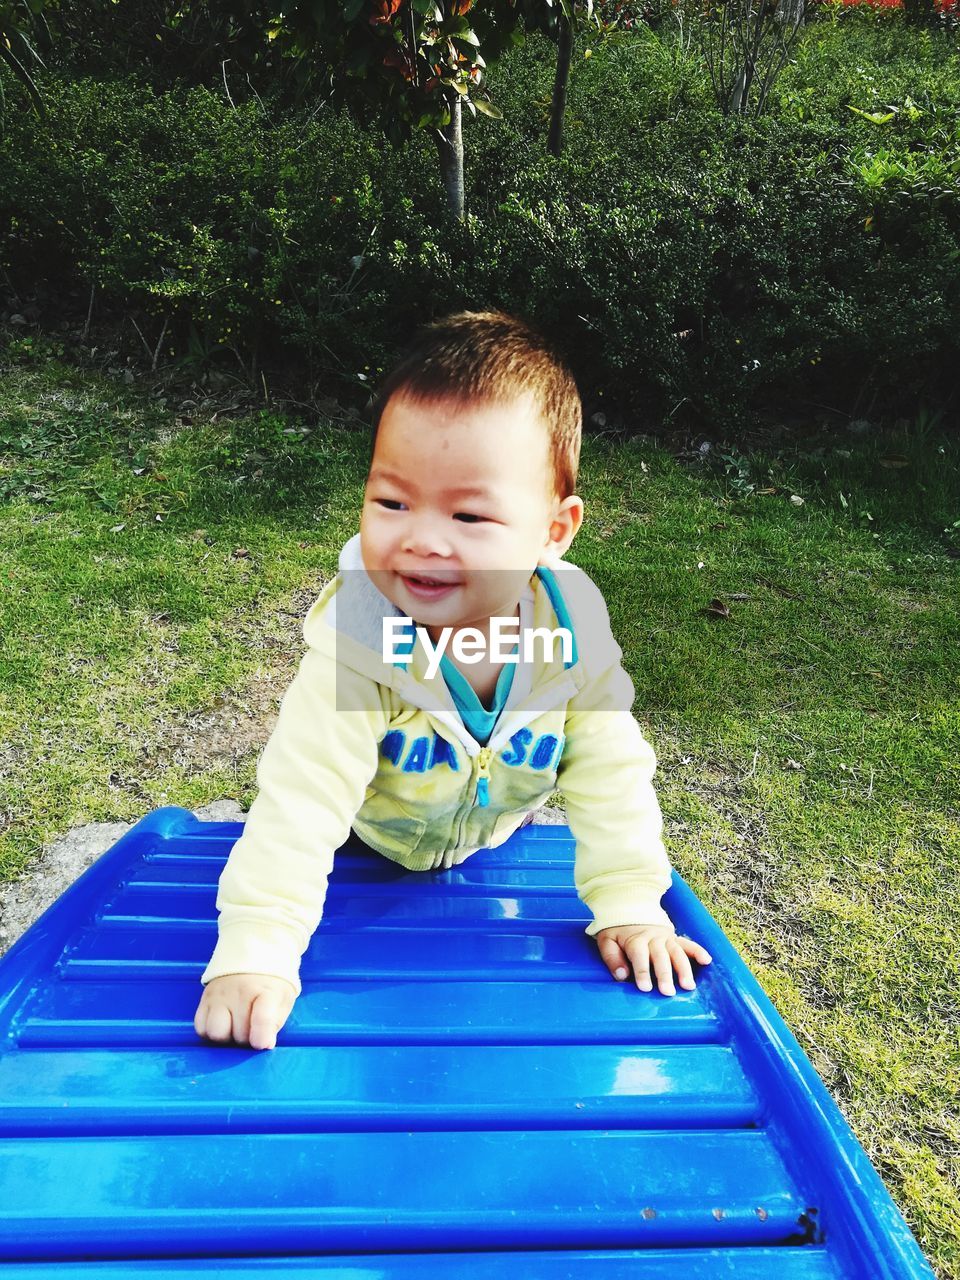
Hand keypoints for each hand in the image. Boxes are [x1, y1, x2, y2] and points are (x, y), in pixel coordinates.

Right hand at [193, 973, 296, 1049]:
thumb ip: (276, 1023)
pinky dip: (210, 1032)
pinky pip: (200, 1028)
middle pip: (239, 1034)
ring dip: (227, 1037)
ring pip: (216, 1033)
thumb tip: (265, 1044)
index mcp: (266, 991)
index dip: (262, 1038)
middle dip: (247, 1039)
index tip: (262, 1044)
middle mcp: (239, 992)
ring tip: (235, 1028)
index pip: (262, 1018)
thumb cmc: (269, 985)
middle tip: (252, 1028)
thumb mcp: (283, 1000)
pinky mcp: (204, 999)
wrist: (252, 955)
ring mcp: (219, 995)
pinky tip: (223, 1024)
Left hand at [595, 924, 711, 995]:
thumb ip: (612, 958)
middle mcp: (653, 938)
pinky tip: (707, 961)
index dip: (642, 972)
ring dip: (684, 969)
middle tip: (668, 992)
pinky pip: (688, 943)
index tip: (645, 988)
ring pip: (676, 952)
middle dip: (664, 974)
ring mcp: (666, 938)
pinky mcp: (674, 938)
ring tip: (688, 986)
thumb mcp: (606, 940)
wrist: (630, 907)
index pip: (639, 956)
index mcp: (635, 939)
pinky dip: (698, 951)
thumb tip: (621, 976)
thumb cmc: (617, 930)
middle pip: (660, 957)